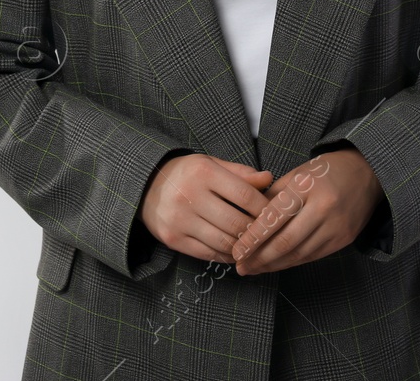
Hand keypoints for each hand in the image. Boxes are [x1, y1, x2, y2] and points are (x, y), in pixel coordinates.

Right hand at [139, 153, 274, 264]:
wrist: (145, 186)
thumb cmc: (187, 173)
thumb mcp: (211, 164)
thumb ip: (240, 173)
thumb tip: (269, 179)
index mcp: (203, 172)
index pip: (244, 194)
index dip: (263, 207)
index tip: (274, 214)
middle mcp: (189, 195)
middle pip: (235, 221)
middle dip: (256, 231)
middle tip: (267, 234)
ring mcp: (179, 220)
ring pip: (223, 242)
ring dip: (242, 247)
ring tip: (253, 244)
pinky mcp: (172, 239)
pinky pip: (207, 254)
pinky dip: (226, 255)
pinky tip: (235, 251)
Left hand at [231, 146, 383, 275]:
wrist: (366, 173)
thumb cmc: (324, 172)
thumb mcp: (295, 174)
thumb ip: (272, 197)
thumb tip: (246, 224)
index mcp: (306, 185)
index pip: (274, 217)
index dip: (253, 238)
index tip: (236, 251)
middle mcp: (323, 207)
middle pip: (286, 241)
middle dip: (260, 258)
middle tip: (241, 266)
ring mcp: (336, 225)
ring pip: (299, 253)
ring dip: (273, 265)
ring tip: (254, 268)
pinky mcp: (344, 239)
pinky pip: (312, 256)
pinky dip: (292, 262)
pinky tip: (276, 265)